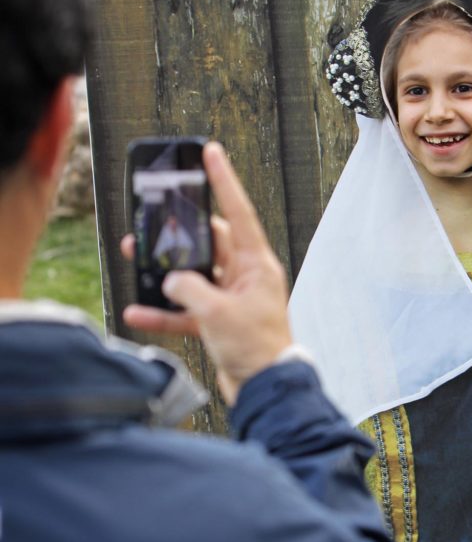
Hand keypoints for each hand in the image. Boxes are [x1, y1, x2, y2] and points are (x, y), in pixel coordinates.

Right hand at [122, 141, 291, 403]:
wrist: (265, 389)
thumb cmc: (256, 347)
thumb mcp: (218, 312)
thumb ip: (189, 288)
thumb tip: (172, 281)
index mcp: (255, 264)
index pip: (238, 212)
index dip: (223, 181)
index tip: (211, 152)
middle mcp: (244, 276)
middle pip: (207, 243)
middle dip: (177, 235)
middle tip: (150, 223)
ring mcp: (231, 298)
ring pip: (193, 275)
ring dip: (166, 273)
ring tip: (135, 259)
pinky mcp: (219, 321)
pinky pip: (187, 309)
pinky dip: (164, 310)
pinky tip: (138, 311)